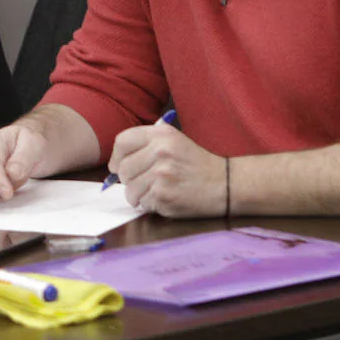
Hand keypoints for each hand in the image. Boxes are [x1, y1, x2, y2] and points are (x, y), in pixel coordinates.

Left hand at [111, 121, 225, 216]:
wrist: (225, 184)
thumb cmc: (196, 164)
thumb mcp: (174, 141)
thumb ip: (146, 144)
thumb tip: (115, 162)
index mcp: (161, 135)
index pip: (122, 142)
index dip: (116, 157)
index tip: (119, 166)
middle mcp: (160, 152)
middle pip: (122, 169)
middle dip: (128, 179)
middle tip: (144, 181)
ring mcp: (161, 175)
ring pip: (129, 190)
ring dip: (138, 194)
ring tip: (156, 190)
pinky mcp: (164, 196)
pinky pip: (142, 203)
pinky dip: (150, 204)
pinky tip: (165, 198)